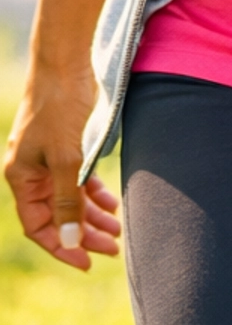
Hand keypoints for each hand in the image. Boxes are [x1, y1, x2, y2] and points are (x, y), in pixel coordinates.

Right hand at [4, 64, 120, 270]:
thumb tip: (71, 241)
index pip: (39, 226)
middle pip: (57, 215)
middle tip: (113, 247)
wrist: (67, 63)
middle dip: (83, 233)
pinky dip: (93, 192)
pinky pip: (77, 179)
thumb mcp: (67, 158)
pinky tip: (112, 202)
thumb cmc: (62, 108)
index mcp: (21, 178)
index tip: (88, 262)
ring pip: (70, 198)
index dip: (62, 247)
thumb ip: (68, 201)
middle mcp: (32, 172)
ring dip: (92, 214)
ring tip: (117, 229)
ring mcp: (49, 158)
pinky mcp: (66, 145)